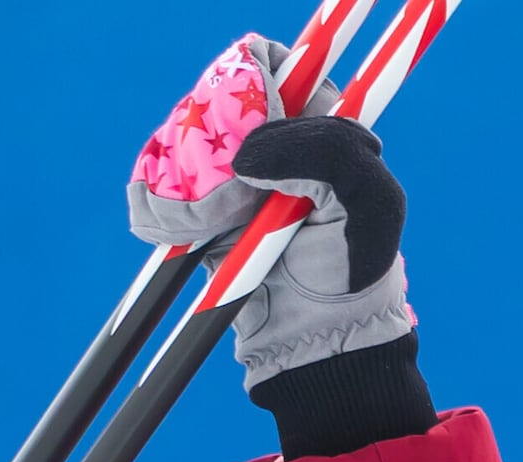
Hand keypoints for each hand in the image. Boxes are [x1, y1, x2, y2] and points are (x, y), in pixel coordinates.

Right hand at [124, 36, 414, 392]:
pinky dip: (158, 200)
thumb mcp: (369, 204)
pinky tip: (181, 229)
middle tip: (235, 188)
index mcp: (320, 125)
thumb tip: (245, 152)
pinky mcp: (192, 202)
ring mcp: (227, 170)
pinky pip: (153, 177)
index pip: (274, 64)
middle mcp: (271, 140)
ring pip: (179, 134)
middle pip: (215, 95)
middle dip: (214, 136)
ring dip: (185, 174)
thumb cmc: (352, 269)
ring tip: (215, 222)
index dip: (254, 79)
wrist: (311, 337)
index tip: (250, 119)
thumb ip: (327, 154)